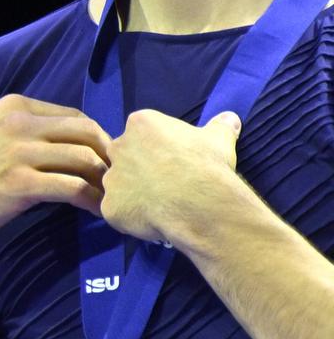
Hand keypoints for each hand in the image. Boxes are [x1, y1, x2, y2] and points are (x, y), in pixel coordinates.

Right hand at [0, 94, 110, 254]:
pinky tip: (96, 211)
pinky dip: (91, 200)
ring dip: (103, 180)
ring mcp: (18, 152)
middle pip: (86, 131)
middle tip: (117, 179)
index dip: (96, 138)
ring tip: (111, 197)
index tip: (105, 161)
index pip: (73, 116)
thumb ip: (29, 132)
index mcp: (14, 106)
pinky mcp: (20, 183)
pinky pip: (72, 187)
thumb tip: (78, 143)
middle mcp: (17, 122)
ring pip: (84, 158)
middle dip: (108, 156)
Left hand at [101, 109, 241, 245]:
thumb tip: (230, 118)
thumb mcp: (219, 140)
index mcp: (140, 124)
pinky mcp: (109, 207)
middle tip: (164, 183)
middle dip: (139, 168)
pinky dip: (130, 216)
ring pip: (117, 185)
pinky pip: (117, 211)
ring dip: (132, 193)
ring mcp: (111, 178)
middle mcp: (118, 147)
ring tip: (159, 204)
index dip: (157, 149)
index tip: (172, 161)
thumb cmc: (207, 165)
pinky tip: (151, 220)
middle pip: (124, 156)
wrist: (200, 204)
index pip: (141, 133)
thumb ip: (219, 127)